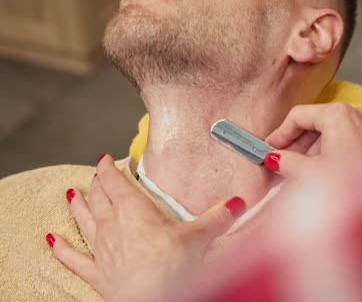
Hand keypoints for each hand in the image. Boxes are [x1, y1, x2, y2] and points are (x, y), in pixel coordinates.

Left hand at [47, 155, 245, 301]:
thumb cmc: (171, 270)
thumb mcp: (199, 238)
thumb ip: (217, 218)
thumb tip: (236, 202)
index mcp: (134, 213)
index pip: (116, 184)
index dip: (109, 170)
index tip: (105, 159)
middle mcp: (112, 228)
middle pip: (99, 200)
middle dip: (97, 185)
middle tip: (95, 174)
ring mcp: (101, 252)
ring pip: (84, 222)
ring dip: (78, 207)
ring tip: (71, 194)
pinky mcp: (98, 275)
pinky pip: (74, 259)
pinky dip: (62, 249)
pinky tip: (52, 240)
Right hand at [264, 103, 361, 177]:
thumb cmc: (355, 189)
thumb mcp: (310, 174)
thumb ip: (287, 162)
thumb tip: (275, 159)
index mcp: (339, 114)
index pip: (299, 115)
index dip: (280, 134)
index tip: (270, 148)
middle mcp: (357, 115)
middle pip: (316, 124)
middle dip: (296, 146)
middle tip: (279, 163)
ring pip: (330, 134)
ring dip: (311, 153)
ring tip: (296, 174)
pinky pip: (345, 142)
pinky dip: (328, 155)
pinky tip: (317, 175)